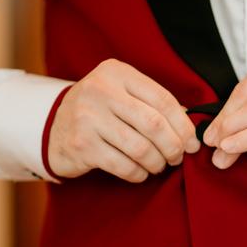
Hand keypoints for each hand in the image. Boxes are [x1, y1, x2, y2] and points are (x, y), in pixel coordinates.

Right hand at [48, 59, 200, 181]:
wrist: (53, 127)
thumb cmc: (99, 111)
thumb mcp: (122, 94)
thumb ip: (153, 104)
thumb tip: (190, 129)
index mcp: (116, 73)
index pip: (163, 99)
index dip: (183, 125)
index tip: (193, 142)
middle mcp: (100, 90)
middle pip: (154, 124)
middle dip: (174, 146)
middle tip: (178, 157)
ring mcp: (87, 117)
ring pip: (141, 148)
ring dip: (157, 162)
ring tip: (159, 165)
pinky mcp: (81, 145)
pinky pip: (124, 165)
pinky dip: (139, 173)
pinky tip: (141, 172)